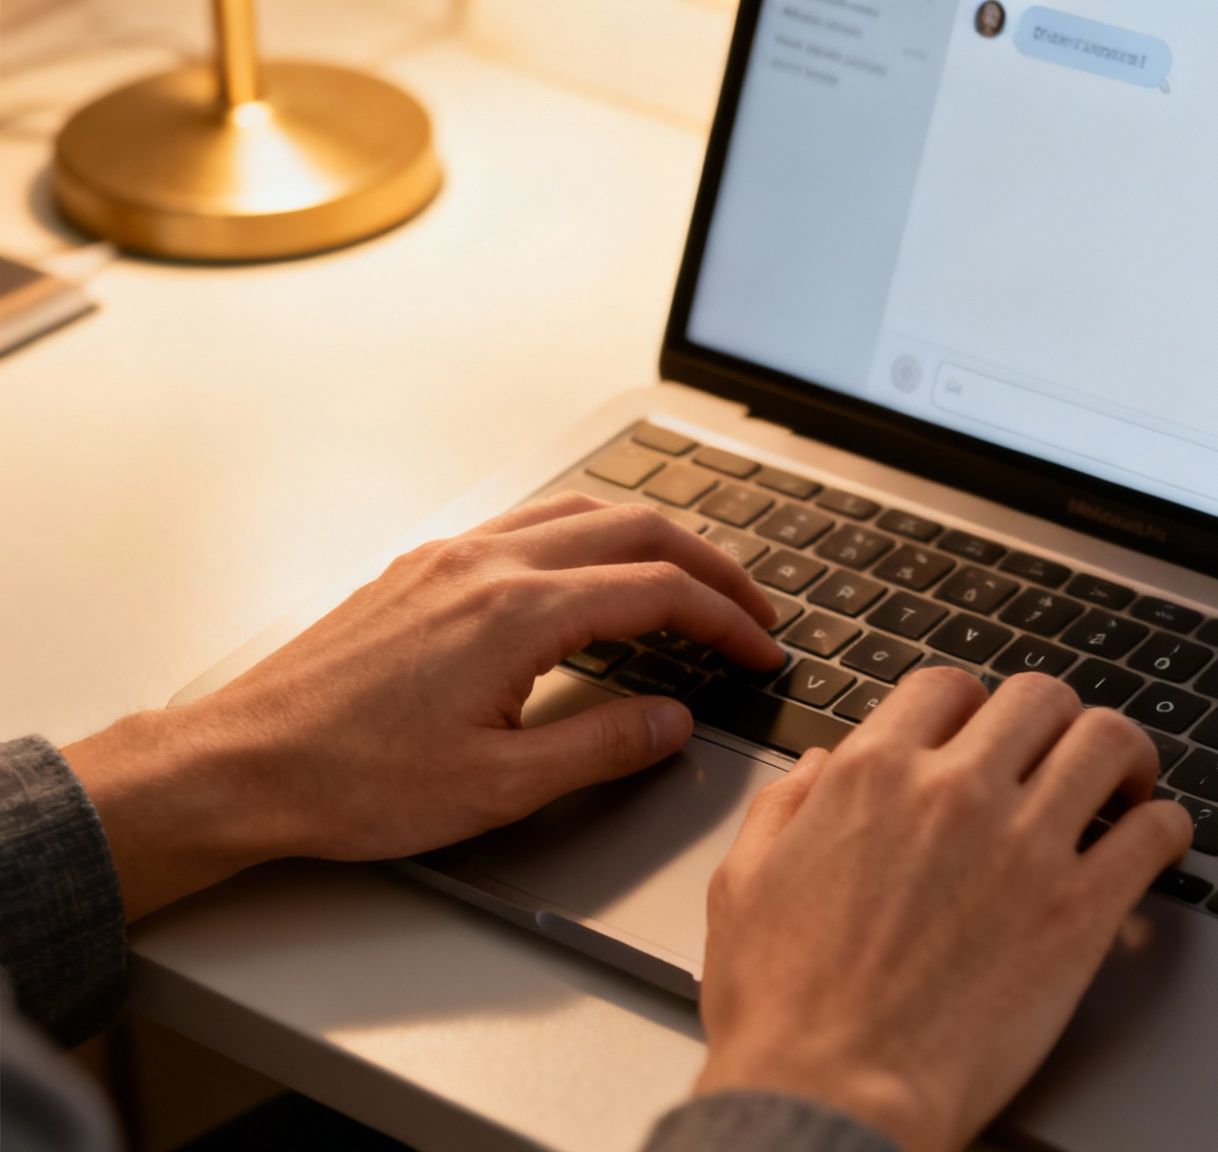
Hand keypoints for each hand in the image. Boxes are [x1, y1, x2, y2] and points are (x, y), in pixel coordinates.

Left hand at [65, 493, 784, 919]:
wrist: (240, 767)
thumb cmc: (350, 781)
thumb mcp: (499, 788)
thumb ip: (604, 746)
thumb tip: (673, 720)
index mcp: (517, 612)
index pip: (660, 591)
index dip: (727, 619)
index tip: (761, 649)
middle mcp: (485, 566)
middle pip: (635, 528)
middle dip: (711, 564)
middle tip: (753, 607)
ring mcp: (449, 559)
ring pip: (582, 513)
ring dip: (652, 540)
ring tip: (691, 584)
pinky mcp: (421, 571)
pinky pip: (529, 526)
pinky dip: (590, 539)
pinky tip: (594, 578)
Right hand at [693, 669, 1194, 1151]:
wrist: (830, 1096)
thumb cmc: (782, 1011)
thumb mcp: (744, 885)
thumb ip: (784, 807)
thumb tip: (821, 768)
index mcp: (873, 775)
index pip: (947, 688)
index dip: (973, 707)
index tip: (985, 737)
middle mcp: (954, 792)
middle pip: (1039, 698)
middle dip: (1054, 720)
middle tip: (1062, 755)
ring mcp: (1024, 845)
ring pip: (1105, 740)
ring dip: (1122, 755)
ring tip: (1124, 784)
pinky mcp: (1078, 911)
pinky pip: (1153, 831)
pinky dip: (1165, 827)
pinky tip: (1154, 841)